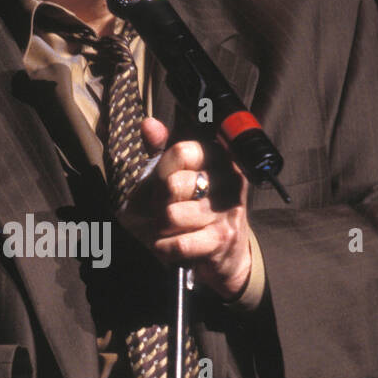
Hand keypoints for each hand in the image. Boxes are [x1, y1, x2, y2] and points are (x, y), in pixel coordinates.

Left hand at [118, 117, 251, 298]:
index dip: (161, 169)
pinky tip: (168, 245)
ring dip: (160, 227)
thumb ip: (163, 149)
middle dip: (156, 202)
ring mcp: (228, 211)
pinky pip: (178, 243)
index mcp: (220, 157)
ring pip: (171, 215)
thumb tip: (148, 124)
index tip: (161, 181)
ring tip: (168, 228)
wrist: (228, 253)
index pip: (181, 151)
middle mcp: (229, 180)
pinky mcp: (222, 239)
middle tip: (161, 210)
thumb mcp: (183, 174)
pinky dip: (164, 247)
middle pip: (172, 184)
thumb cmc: (199, 208)